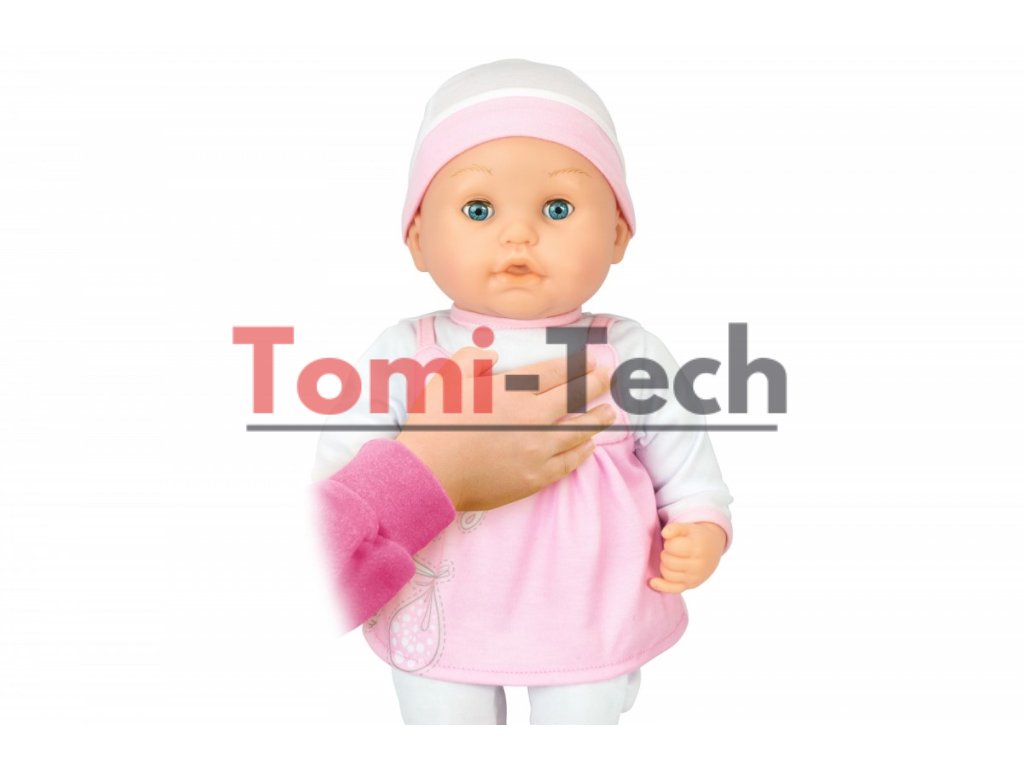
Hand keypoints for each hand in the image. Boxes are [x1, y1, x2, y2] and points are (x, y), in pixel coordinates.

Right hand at [397, 346, 614, 511]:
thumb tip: (493, 355)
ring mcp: (537, 451)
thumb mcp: (445, 379)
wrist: (427, 474)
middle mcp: (532, 419)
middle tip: (609, 377)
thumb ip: (471, 359)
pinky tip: (588, 447)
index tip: (594, 359)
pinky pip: (568, 463)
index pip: (556, 373)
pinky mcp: (534, 478)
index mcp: (512, 391)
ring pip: (578, 432)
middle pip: (575, 397)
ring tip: (609, 413)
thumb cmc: (433, 425)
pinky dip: (582, 452)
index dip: (578, 364)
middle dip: (596, 384)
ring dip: (596, 420)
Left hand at [648, 522, 726, 592]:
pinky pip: (673, 589)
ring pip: (667, 574)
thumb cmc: (696, 537)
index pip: (671, 547)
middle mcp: (697, 565)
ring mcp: (694, 577)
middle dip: (665, 554)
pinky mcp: (691, 585)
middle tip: (672, 550)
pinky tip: (652, 581)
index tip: (673, 541)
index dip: (668, 542)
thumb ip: (675, 528)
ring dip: (664, 565)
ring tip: (671, 559)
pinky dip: (661, 586)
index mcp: (697, 548)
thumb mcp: (688, 528)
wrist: (713, 549)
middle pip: (668, 561)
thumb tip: (664, 534)